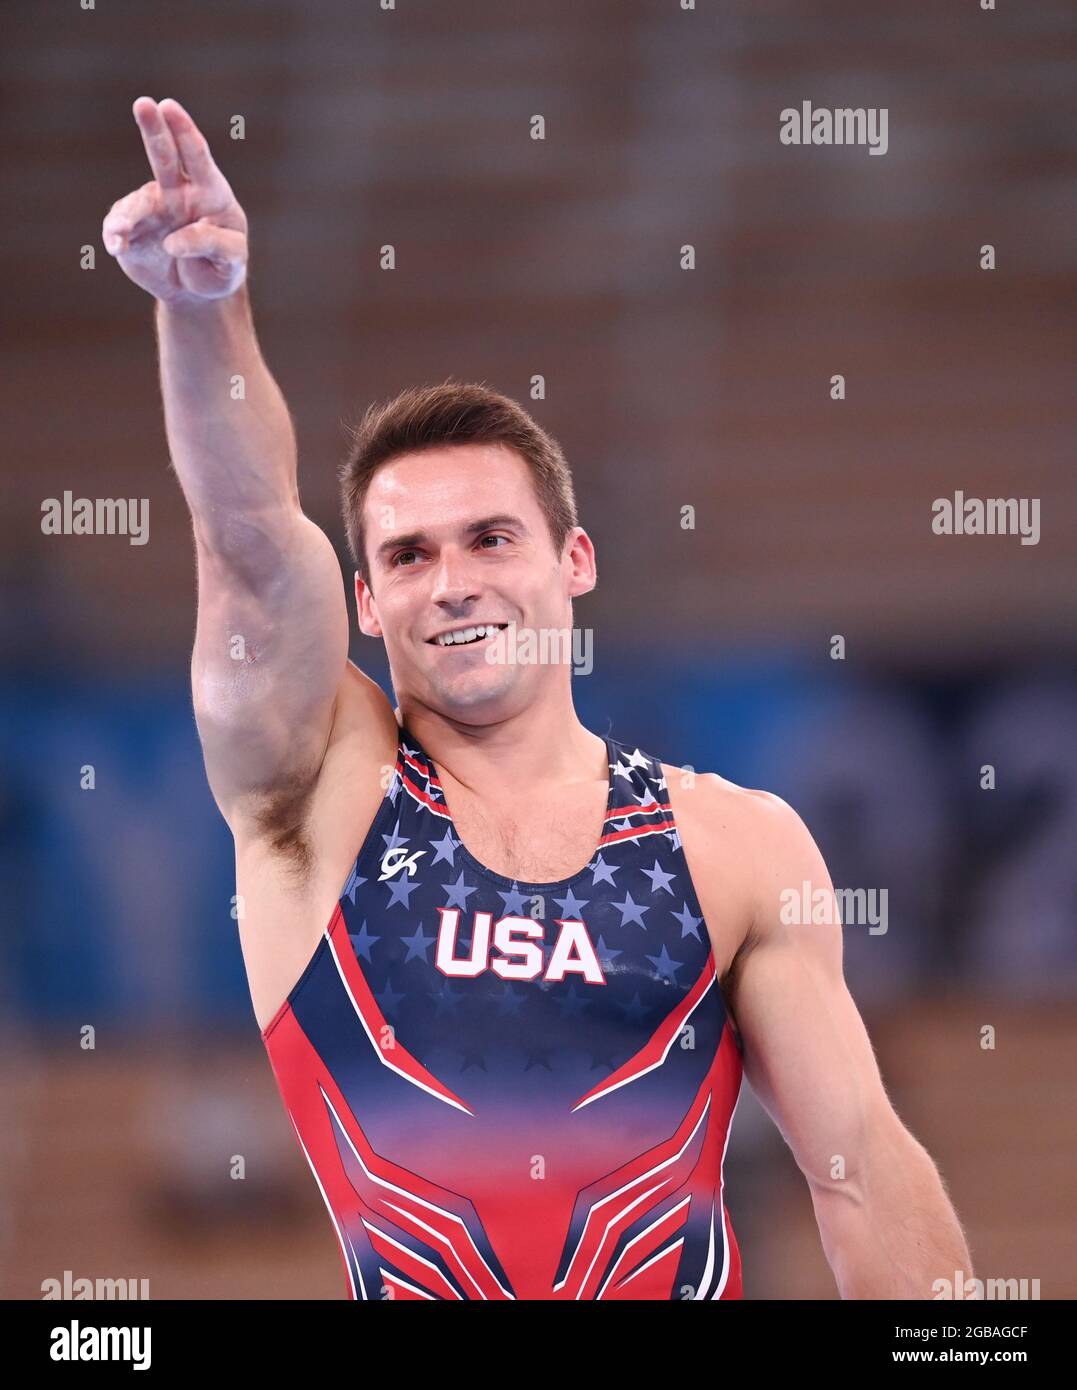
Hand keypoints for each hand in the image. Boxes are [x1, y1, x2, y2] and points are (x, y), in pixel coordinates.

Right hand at [102, 97, 248, 304]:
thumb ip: (211, 244)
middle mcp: (178, 193)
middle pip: (164, 156)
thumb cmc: (221, 269)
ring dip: (127, 215)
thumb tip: (173, 240)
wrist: (196, 292)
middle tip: (143, 103)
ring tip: (120, 234)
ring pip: (137, 202)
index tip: (168, 107)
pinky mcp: (132, 229)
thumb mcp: (232, 260)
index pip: (198, 157)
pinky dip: (115, 235)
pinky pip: (118, 227)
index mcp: (210, 193)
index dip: (184, 131)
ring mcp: (153, 209)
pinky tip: (117, 247)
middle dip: (154, 129)